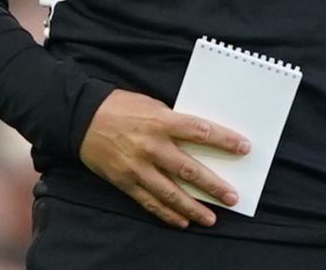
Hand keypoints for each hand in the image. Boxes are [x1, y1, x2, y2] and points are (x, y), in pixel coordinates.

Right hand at [78, 89, 250, 228]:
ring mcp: (137, 167)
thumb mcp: (151, 104)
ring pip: (171, 192)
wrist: (81, 119)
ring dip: (193, 207)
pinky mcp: (125, 182)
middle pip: (189, 169)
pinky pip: (149, 202)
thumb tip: (198, 136)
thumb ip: (173, 120)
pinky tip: (182, 221)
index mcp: (161, 121)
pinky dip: (167, 214)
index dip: (224, 140)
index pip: (200, 131)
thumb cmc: (120, 107)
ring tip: (212, 218)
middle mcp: (151, 146)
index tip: (244, 147)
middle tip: (232, 197)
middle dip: (213, 185)